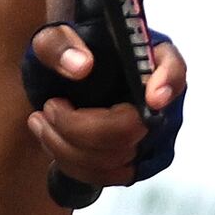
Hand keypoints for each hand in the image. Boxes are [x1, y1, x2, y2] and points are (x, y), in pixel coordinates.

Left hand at [25, 19, 188, 191]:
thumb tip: (80, 66)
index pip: (174, 70)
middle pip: (134, 127)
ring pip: (118, 159)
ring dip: (67, 147)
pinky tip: (52, 141)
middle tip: (49, 107)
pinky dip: (72, 165)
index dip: (168, 84)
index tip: (153, 97)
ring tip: (40, 122)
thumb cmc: (67, 54)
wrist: (65, 81)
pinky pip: (109, 176)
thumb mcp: (53, 38)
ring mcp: (153, 135)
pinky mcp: (137, 163)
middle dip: (80, 126)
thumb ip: (60, 44)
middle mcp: (162, 99)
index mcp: (151, 57)